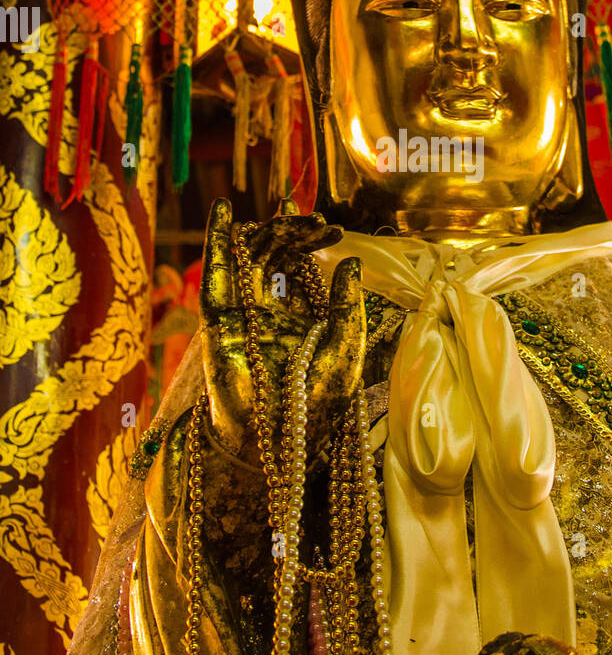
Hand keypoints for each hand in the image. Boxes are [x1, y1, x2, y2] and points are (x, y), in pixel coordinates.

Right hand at [199, 197, 365, 466]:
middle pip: (273, 256)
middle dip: (294, 232)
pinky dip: (218, 242)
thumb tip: (351, 262)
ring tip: (292, 214)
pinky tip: (223, 211)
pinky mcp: (218, 322)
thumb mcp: (345, 348)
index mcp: (295, 318)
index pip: (298, 266)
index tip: (335, 229)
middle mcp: (265, 312)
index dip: (312, 243)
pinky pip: (216, 275)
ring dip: (269, 231)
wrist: (278, 442)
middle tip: (318, 221)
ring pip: (248, 258)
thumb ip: (348, 305)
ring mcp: (239, 316)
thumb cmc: (315, 404)